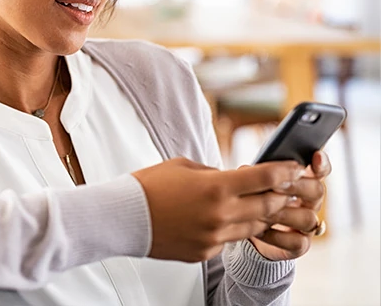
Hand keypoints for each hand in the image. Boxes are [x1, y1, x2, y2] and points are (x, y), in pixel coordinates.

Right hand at [132, 157, 303, 262]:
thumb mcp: (184, 167)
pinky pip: (229, 240)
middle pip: (267, 205)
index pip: (264, 178)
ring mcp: (214, 236)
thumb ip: (214, 173)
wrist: (124, 216)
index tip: (294, 168)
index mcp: (216, 187)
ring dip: (259, 214)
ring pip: (253, 227)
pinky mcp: (205, 252)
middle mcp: (221, 214)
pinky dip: (232, 229)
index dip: (284, 171)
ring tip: (258, 203)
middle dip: (280, 195)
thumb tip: (232, 179)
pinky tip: (221, 219)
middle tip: (286, 187)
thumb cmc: (149, 186)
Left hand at [249, 151, 331, 260]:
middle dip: (296, 186)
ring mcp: (307, 225)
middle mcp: (310, 202)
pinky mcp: (299, 245)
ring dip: (283, 213)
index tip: (316, 155)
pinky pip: (297, 242)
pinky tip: (259, 230)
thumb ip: (256, 175)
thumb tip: (246, 170)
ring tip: (260, 211)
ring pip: (309, 218)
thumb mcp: (252, 182)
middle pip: (317, 191)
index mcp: (302, 181)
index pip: (320, 170)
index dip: (321, 164)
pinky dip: (277, 235)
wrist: (245, 230)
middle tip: (276, 184)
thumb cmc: (251, 198)